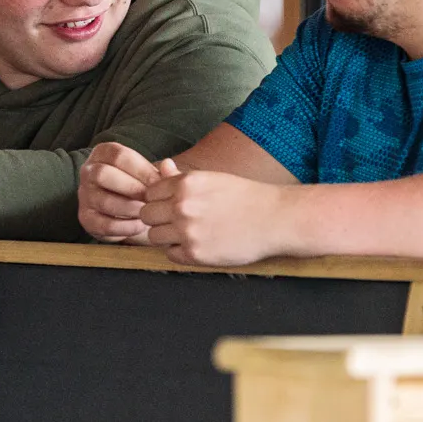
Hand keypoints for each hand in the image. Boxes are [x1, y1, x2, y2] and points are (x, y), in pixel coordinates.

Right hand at [78, 142, 160, 242]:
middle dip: (131, 188)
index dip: (141, 170)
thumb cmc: (138, 186)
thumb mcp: (148, 175)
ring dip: (130, 209)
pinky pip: (104, 224)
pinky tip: (140, 226)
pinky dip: (125, 227)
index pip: (119, 156)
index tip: (159, 183)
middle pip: (103, 174)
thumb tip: (168, 165)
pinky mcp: (86, 218)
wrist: (124, 210)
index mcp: (103, 153)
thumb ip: (161, 172)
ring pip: (104, 201)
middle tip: (151, 199)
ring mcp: (84, 195)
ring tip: (148, 214)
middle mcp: (88, 171)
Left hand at [140, 158, 289, 265]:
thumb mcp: (212, 179)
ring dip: (167, 236)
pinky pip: (170, 255)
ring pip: (154, 236)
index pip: (149, 193)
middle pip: (147, 215)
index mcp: (185, 183)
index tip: (171, 205)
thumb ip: (181, 177)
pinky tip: (197, 245)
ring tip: (188, 234)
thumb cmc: (245, 196)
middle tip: (177, 222)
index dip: (159, 200)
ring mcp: (187, 231)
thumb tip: (162, 166)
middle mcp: (182, 205)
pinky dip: (180, 252)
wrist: (276, 218)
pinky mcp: (196, 254)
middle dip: (158, 219)